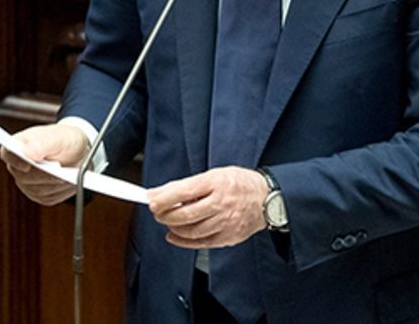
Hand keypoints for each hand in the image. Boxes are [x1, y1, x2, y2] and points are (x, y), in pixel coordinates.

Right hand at [0, 123, 90, 205]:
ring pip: (37, 190)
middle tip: (61, 171)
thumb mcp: (57, 136)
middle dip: (44, 175)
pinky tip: (69, 181)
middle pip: (23, 177)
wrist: (78, 152)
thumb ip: (42, 143)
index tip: (27, 166)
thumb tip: (28, 153)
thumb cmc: (64, 139)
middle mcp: (18, 166)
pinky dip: (61, 190)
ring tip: (69, 173)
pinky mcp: (39, 195)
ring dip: (55, 183)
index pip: (7, 154)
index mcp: (17, 145)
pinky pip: (48, 198)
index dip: (14, 161)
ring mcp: (27, 183)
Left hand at [146, 167, 267, 248]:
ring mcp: (225, 222)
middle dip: (165, 215)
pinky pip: (200, 243)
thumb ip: (187, 184)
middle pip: (185, 215)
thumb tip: (159, 192)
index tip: (150, 200)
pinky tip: (174, 235)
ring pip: (191, 231)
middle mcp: (221, 204)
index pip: (183, 192)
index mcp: (216, 183)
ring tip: (168, 221)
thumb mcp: (214, 175)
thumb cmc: (239, 183)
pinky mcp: (228, 237)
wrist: (267, 199)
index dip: (163, 198)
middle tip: (157, 211)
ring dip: (173, 227)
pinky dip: (182, 241)